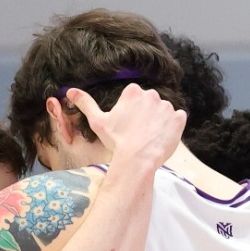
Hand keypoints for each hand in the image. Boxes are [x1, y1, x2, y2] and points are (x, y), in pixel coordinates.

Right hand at [69, 85, 185, 171]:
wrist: (137, 160)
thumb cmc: (116, 141)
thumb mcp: (97, 121)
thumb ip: (86, 103)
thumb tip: (70, 90)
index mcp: (133, 91)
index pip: (134, 97)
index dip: (131, 112)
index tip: (127, 124)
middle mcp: (152, 94)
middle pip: (149, 103)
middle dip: (145, 115)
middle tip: (138, 132)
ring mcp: (167, 106)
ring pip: (163, 111)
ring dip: (158, 121)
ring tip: (149, 137)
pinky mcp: (179, 119)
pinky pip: (177, 119)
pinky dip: (172, 127)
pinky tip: (161, 137)